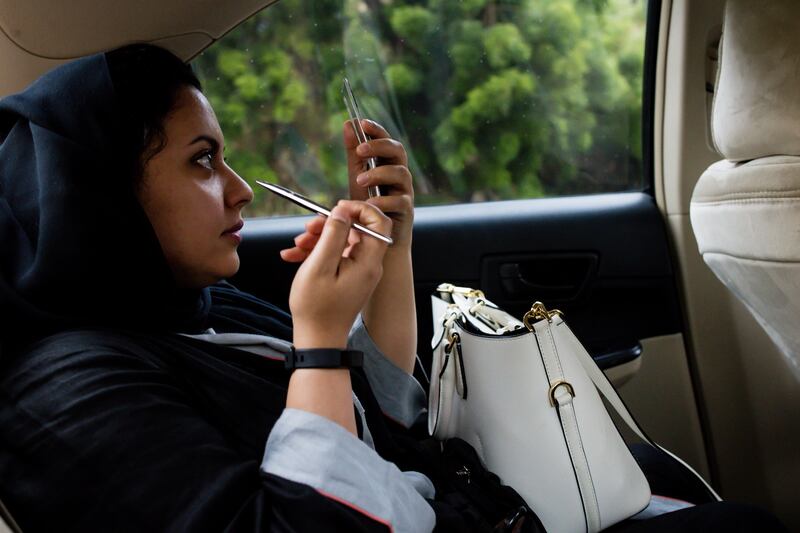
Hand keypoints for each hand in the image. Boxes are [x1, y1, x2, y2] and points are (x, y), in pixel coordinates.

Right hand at [285, 200, 391, 348]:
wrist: (318, 341)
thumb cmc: (317, 308)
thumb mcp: (320, 267)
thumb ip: (333, 236)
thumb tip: (342, 212)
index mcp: (369, 262)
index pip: (379, 222)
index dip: (360, 209)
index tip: (336, 208)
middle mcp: (369, 265)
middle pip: (356, 230)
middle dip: (330, 225)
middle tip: (308, 229)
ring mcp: (359, 272)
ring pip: (342, 241)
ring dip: (319, 238)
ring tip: (296, 246)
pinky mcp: (347, 277)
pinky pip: (335, 255)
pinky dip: (316, 252)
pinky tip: (294, 255)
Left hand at [344, 119, 413, 249]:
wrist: (377, 239)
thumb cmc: (369, 207)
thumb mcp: (357, 177)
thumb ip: (354, 154)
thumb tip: (348, 124)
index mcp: (388, 164)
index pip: (386, 140)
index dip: (377, 130)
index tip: (361, 123)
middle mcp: (399, 175)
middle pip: (398, 151)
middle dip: (379, 147)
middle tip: (360, 152)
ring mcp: (405, 192)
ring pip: (401, 173)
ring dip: (379, 173)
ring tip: (360, 181)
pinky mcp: (407, 211)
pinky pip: (399, 201)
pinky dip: (383, 201)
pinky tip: (369, 204)